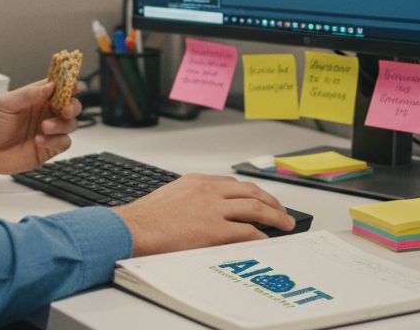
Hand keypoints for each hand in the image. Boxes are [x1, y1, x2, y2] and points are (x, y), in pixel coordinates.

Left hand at [0, 80, 80, 175]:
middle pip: (70, 106)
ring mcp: (48, 131)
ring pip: (70, 125)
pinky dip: (56, 141)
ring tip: (44, 127)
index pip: (58, 88)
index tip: (74, 86)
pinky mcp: (47, 149)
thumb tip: (51, 86)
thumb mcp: (5, 103)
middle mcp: (45, 113)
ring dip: (61, 125)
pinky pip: (63, 143)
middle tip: (65, 109)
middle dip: (72, 106)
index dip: (69, 85)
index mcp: (36, 98)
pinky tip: (39, 141)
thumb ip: (28, 94)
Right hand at [110, 174, 293, 255]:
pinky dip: (260, 234)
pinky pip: (246, 230)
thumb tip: (203, 212)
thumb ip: (191, 199)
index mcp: (198, 181)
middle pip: (250, 191)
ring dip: (275, 215)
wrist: (134, 228)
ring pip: (255, 207)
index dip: (251, 193)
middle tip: (281, 210)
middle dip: (271, 200)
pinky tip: (266, 239)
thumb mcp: (171, 197)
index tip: (259, 199)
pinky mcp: (214, 230)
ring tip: (285, 223)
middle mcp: (209, 191)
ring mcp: (213, 209)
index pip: (233, 184)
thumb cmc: (145, 218)